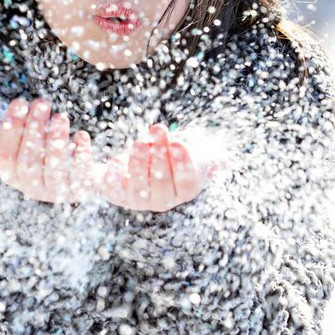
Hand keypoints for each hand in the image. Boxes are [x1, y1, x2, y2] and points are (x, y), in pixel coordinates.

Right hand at [0, 97, 98, 203]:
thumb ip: (12, 138)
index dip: (10, 129)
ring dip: (56, 140)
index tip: (19, 102)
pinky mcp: (81, 190)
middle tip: (41, 103)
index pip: (5, 155)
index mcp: (14, 176)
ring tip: (60, 117)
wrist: (84, 180)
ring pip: (54, 170)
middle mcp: (33, 188)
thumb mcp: (28, 147)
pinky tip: (80, 135)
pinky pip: (80, 175)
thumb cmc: (49, 156)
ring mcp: (57, 192)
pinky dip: (81, 154)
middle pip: (28, 163)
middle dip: (34, 130)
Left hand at [97, 123, 211, 212]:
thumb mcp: (191, 153)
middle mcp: (162, 200)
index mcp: (183, 190)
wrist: (135, 162)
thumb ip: (207, 155)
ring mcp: (138, 199)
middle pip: (162, 183)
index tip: (178, 144)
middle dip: (160, 157)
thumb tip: (221, 161)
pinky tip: (116, 160)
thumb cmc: (168, 155)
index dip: (183, 164)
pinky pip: (113, 189)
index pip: (186, 182)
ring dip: (139, 164)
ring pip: (138, 187)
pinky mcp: (116, 194)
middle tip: (158, 134)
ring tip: (140, 143)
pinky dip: (114, 175)